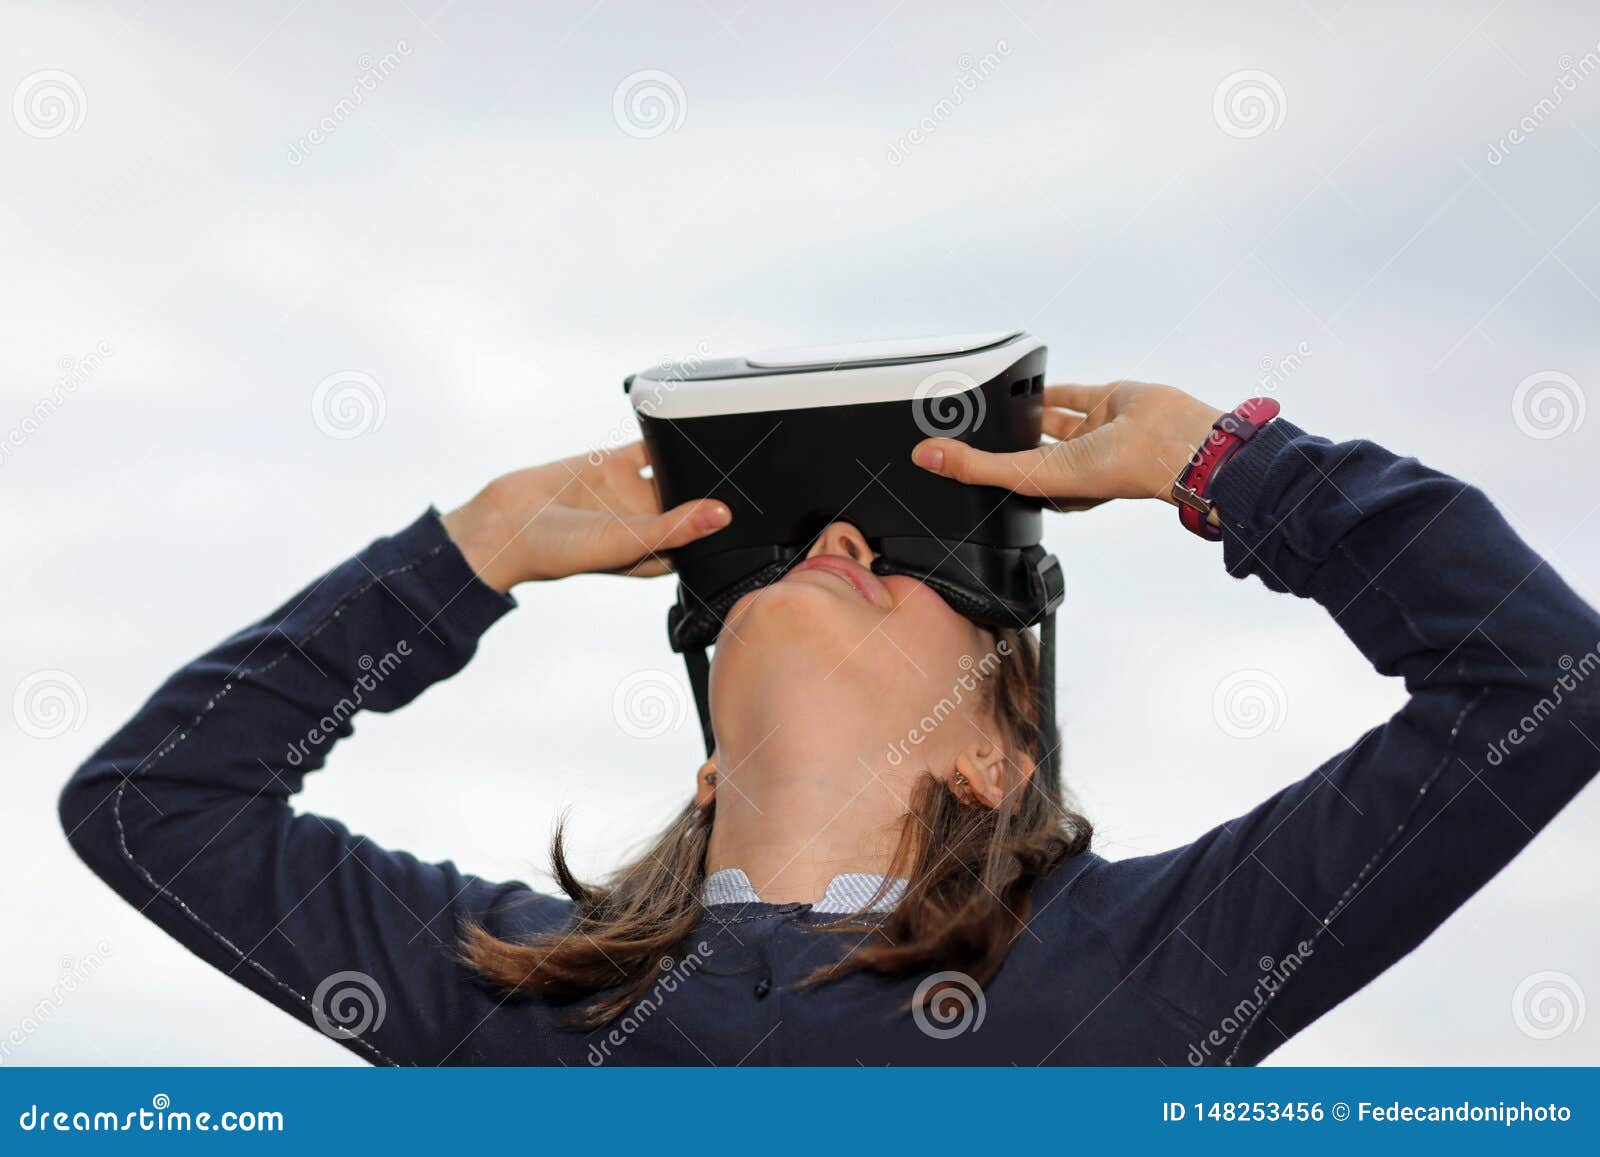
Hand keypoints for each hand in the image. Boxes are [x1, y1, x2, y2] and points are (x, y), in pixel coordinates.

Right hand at [442, 443, 730, 592]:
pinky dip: (665, 431)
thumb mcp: (625, 541)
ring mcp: (632, 492)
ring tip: (731, 436)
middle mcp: (650, 522)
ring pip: (676, 469)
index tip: (763, 506)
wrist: (504, 523)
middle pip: (695, 498)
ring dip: (695, 456)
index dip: (730, 523)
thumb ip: (674, 526)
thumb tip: (722, 515)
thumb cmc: (559, 551)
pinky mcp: (613, 465)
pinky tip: (685, 418)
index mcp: (659, 552)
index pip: (706, 535)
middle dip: (718, 484)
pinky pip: (649, 444)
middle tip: (757, 463)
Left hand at [911, 381, 1223, 514]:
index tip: (947, 459)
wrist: (1167, 440)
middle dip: (1000, 437)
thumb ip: (978, 466)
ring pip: (1045, 419)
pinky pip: (1069, 392)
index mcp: (1053, 488)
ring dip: (1022, 410)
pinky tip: (1028, 379)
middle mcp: (1070, 463)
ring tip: (990, 399)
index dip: (979, 470)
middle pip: (1024, 447)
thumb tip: (926, 459)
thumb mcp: (1029, 472)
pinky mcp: (1103, 401)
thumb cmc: (1112, 471)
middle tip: (967, 423)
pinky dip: (1049, 386)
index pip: (1006, 478)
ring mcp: (1088, 432)